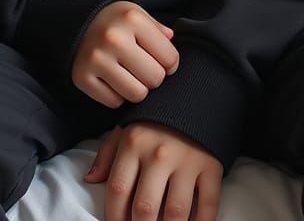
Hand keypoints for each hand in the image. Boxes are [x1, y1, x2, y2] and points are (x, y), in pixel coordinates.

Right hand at [72, 1, 178, 107]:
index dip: (169, 62)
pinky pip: (114, 102)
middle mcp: (113, 38)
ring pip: (137, 94)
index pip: (170, 59)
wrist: (75, 21)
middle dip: (153, 76)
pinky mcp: (82, 77)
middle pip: (155, 79)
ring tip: (129, 73)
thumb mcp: (137, 14)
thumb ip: (158, 29)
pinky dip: (117, 95)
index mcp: (131, 19)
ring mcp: (95, 58)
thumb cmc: (114, 22)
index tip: (158, 58)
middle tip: (143, 67)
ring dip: (137, 88)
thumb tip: (172, 41)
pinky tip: (112, 78)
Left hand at [86, 122, 222, 220]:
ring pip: (175, 212)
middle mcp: (159, 154)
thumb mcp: (127, 128)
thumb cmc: (156, 118)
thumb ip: (107, 153)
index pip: (118, 190)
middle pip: (144, 207)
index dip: (114, 217)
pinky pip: (208, 204)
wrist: (196, 94)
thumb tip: (92, 180)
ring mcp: (187, 161)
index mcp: (134, 143)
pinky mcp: (211, 165)